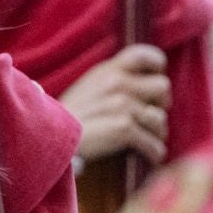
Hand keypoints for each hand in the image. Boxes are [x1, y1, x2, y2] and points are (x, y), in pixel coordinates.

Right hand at [61, 44, 170, 164]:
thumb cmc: (68, 118)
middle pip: (163, 86)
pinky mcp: (124, 129)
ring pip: (160, 118)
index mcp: (108, 70)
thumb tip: (141, 85)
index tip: (155, 79)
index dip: (157, 65)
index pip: (143, 55)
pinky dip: (155, 152)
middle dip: (161, 104)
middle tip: (151, 117)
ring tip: (151, 140)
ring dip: (158, 133)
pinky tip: (151, 157)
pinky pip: (154, 142)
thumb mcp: (88, 88)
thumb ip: (112, 80)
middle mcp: (117, 83)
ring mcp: (122, 105)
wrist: (49, 138)